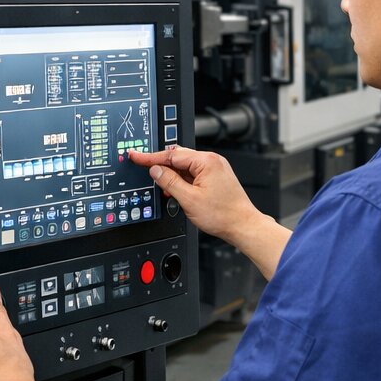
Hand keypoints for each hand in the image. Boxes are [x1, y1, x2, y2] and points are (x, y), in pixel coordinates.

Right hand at [128, 146, 260, 243]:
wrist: (243, 226)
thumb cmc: (223, 215)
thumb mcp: (189, 199)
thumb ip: (169, 182)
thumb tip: (155, 170)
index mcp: (206, 161)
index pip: (171, 155)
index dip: (150, 157)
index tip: (136, 156)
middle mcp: (212, 161)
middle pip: (178, 158)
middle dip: (160, 165)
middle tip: (142, 166)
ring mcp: (215, 168)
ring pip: (185, 166)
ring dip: (171, 175)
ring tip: (163, 188)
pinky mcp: (216, 177)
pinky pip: (193, 173)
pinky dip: (182, 180)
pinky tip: (176, 190)